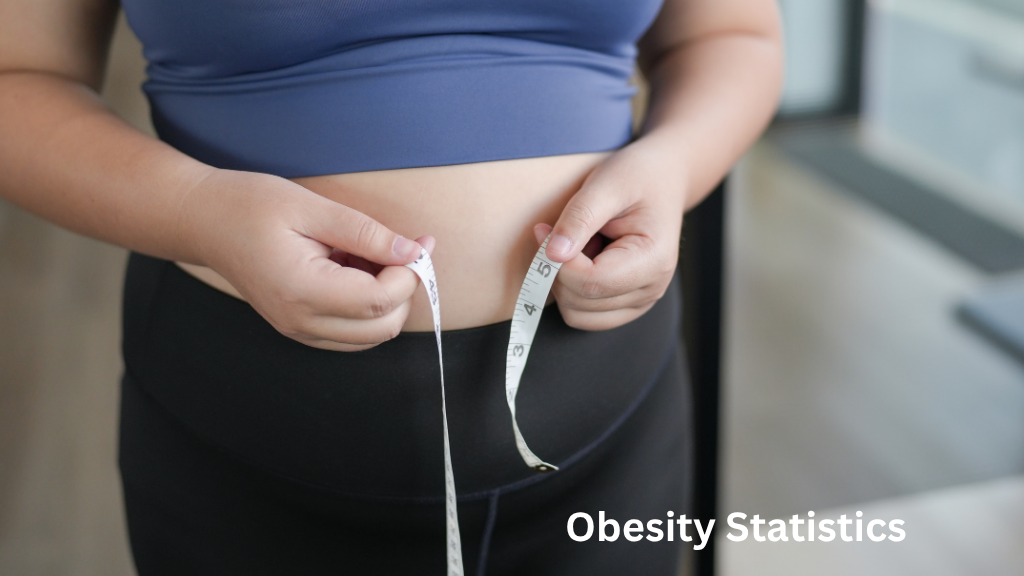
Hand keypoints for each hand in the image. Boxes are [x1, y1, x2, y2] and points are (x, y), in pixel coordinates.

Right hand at [180, 169, 431, 350]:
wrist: (203, 221)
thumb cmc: (249, 205)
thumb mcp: (311, 207)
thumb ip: (365, 233)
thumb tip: (413, 252)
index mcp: (302, 291)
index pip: (380, 301)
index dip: (410, 274)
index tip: (420, 242)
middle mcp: (300, 321)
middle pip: (383, 327)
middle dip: (405, 289)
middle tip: (403, 248)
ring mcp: (299, 330)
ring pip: (372, 336)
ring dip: (388, 300)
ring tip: (371, 255)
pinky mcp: (300, 327)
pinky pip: (352, 332)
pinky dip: (368, 306)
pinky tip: (356, 269)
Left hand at [536, 137, 686, 329]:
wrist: (663, 178)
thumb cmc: (639, 176)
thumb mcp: (606, 185)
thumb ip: (579, 219)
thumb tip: (552, 255)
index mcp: (653, 261)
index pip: (590, 282)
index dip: (557, 262)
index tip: (542, 230)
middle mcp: (651, 289)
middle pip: (579, 302)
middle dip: (557, 270)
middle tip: (558, 234)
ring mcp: (640, 301)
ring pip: (577, 315)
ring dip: (563, 283)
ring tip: (578, 247)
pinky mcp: (626, 304)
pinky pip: (584, 315)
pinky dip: (571, 291)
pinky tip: (582, 261)